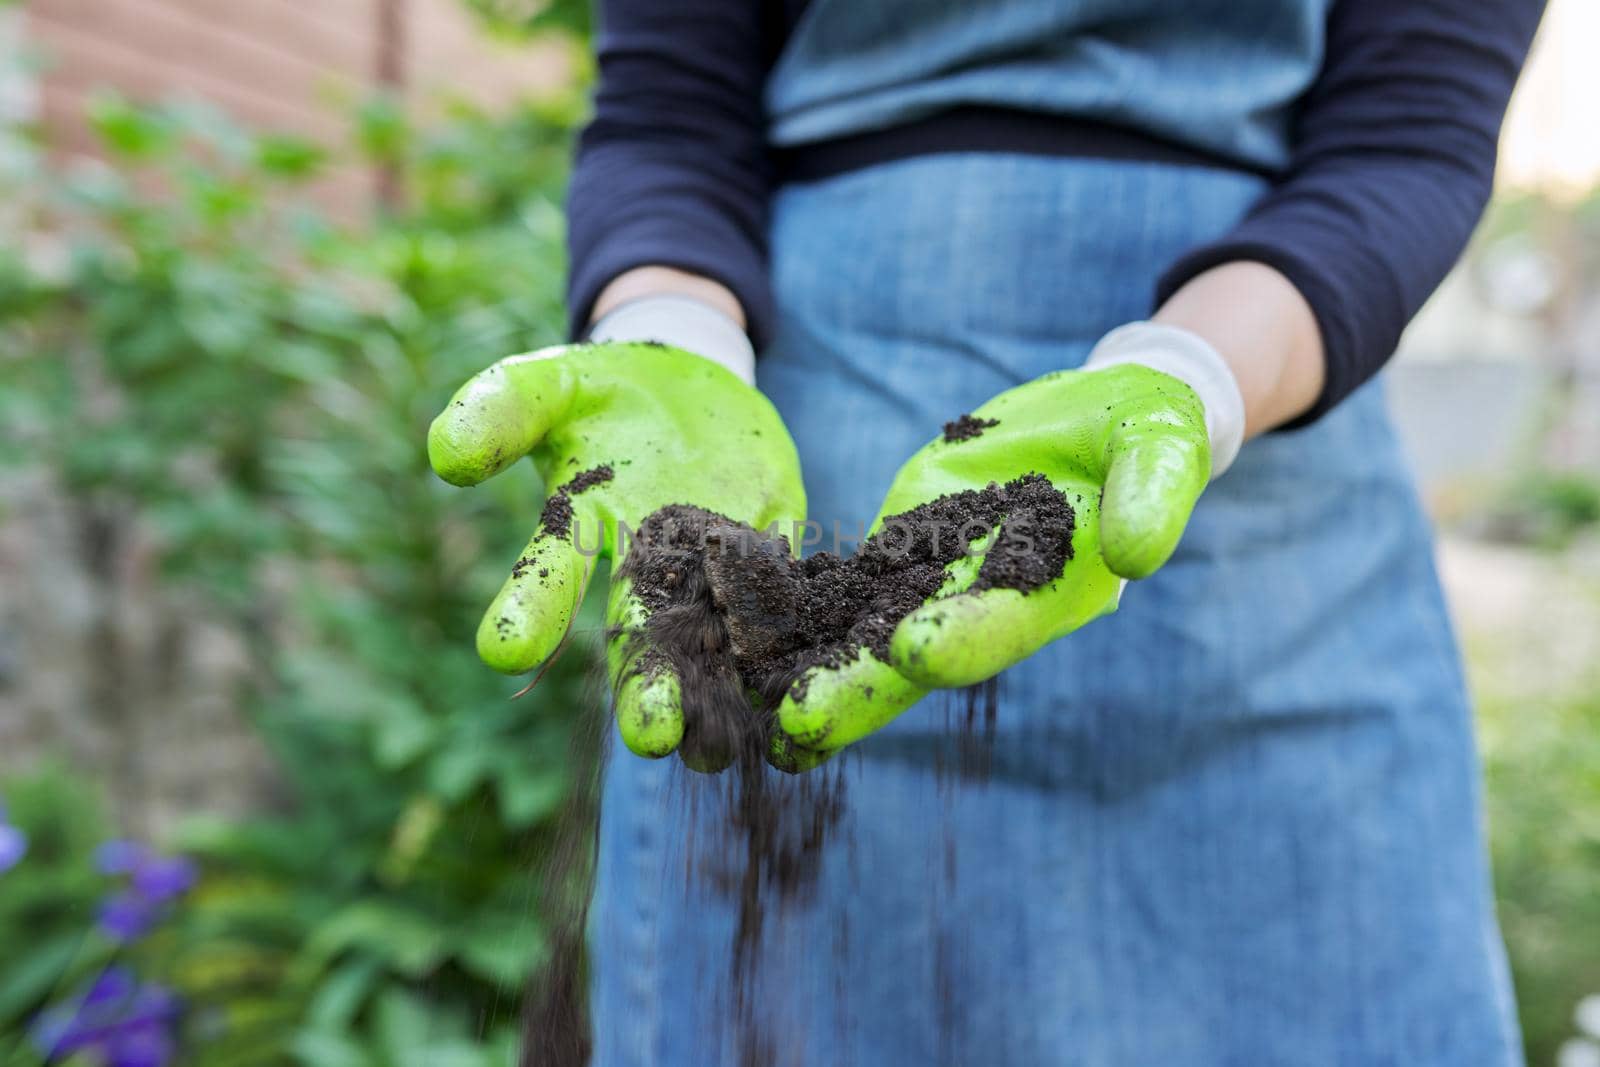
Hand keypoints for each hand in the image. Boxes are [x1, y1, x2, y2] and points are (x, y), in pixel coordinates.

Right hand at [428, 339, 805, 759]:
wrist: (687, 386)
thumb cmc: (601, 392)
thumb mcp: (549, 385)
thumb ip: (501, 409)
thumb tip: (445, 457)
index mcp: (579, 529)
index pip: (546, 575)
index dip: (527, 609)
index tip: (503, 650)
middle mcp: (643, 565)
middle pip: (639, 634)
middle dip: (643, 687)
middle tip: (651, 736)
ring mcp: (710, 561)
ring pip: (711, 639)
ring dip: (715, 691)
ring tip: (714, 747)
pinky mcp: (772, 544)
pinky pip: (781, 592)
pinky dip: (786, 633)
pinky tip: (794, 682)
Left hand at [773, 323, 1239, 766]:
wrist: (1097, 417)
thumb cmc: (1143, 427)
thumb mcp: (1161, 444)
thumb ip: (1153, 494)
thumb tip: (1138, 556)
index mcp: (1053, 589)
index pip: (1003, 622)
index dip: (962, 640)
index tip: (912, 650)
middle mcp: (986, 603)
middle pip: (918, 657)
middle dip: (861, 691)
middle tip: (799, 725)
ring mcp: (937, 581)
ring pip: (865, 635)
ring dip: (811, 671)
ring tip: (747, 708)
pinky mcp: (900, 550)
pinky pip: (842, 588)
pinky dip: (795, 612)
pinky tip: (738, 636)